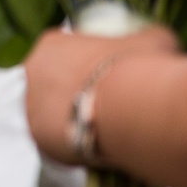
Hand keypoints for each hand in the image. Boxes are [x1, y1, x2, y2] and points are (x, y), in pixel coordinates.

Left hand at [24, 26, 177, 164]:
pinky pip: (55, 142)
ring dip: (73, 120)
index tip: (106, 78)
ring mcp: (31, 106)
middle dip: (75, 93)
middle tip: (106, 107)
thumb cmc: (139, 68)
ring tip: (104, 131)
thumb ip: (147, 39)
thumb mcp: (153, 40)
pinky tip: (97, 147)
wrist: (131, 109)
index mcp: (52, 44)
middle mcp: (32, 72)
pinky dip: (73, 146)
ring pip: (52, 115)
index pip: (64, 52)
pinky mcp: (38, 139)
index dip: (85, 65)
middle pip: (53, 83)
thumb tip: (156, 40)